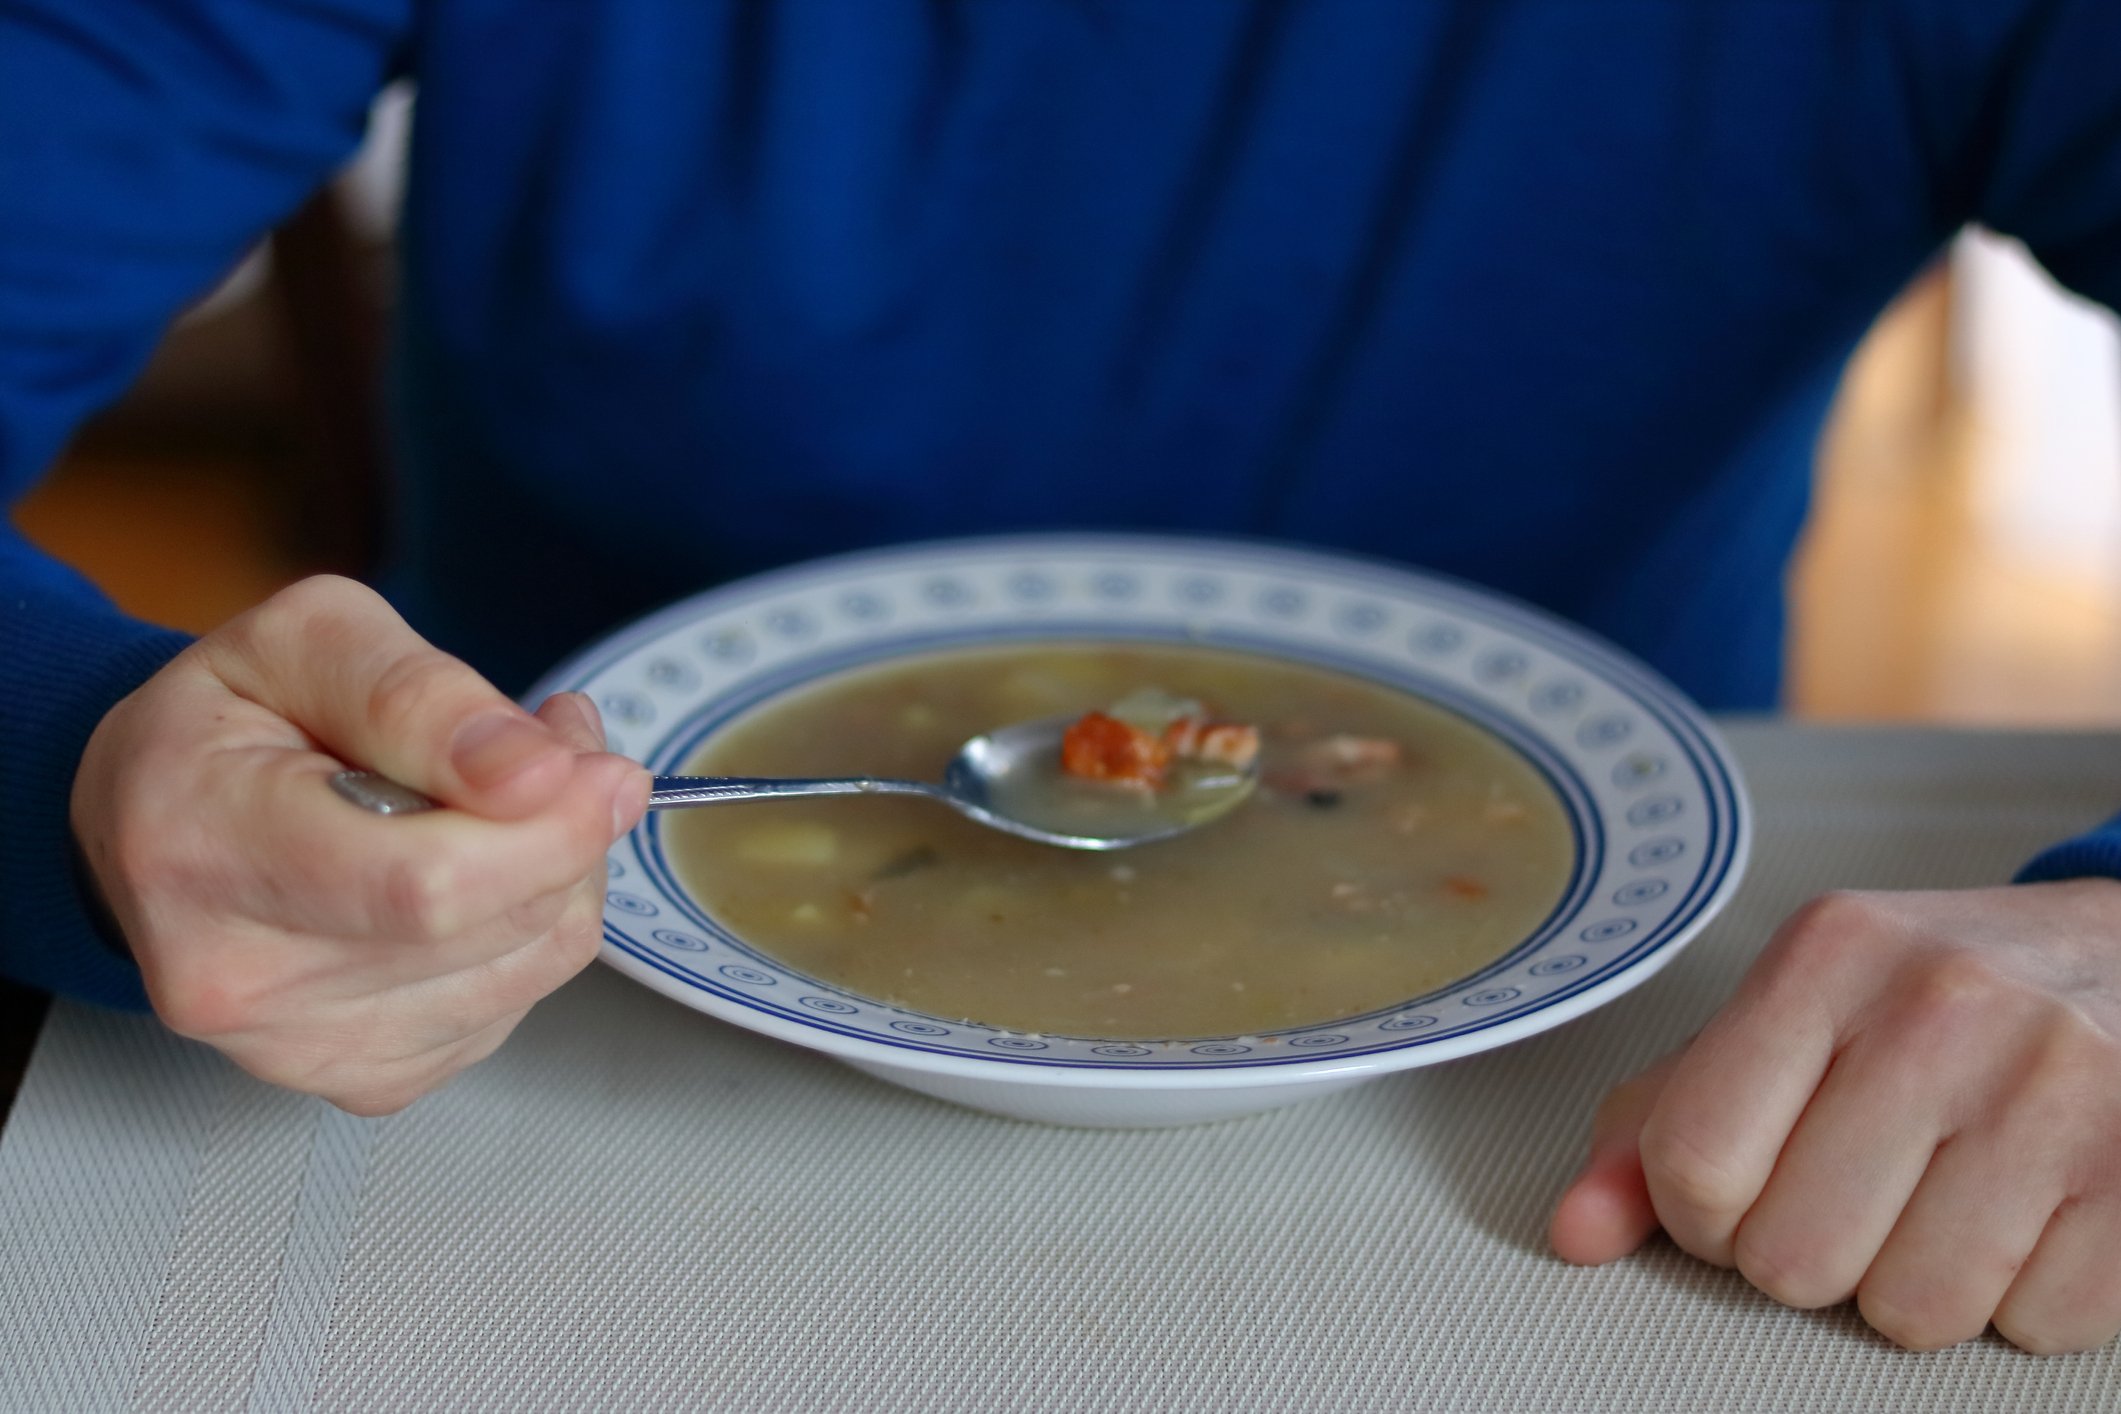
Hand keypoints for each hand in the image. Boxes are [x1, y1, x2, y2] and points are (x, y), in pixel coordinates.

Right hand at [70, 575, 651, 1114]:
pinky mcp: (359, 1080)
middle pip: (488, 927)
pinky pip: (512, 1007)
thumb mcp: (309, 640)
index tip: (591, 762)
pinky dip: (531, 929)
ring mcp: (298, 1047)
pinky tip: (485, 870)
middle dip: (568, 828)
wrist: (154, 816)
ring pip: (526, 968)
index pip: (426, 884)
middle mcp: (238, 978)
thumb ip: (422, 696)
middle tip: (562, 749)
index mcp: (208, 850)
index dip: (547, 826)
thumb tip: (540, 772)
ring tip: (517, 795)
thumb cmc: (227, 719)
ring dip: (563, 873)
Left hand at [1551, 884, 2120, 1353]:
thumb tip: (1575, 1230)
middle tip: (1858, 1191)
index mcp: (1827, 957)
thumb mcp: (1792, 1016)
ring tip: (1948, 1197)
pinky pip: (2033, 1328)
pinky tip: (2029, 1213)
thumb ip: (1665, 1117)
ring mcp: (2057, 1089)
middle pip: (1791, 1257)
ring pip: (1911, 1311)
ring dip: (1914, 1285)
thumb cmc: (1938, 998)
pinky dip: (2022, 1300)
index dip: (1698, 1215)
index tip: (1739, 1192)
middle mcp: (1942, 1009)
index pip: (1693, 1158)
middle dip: (1808, 1255)